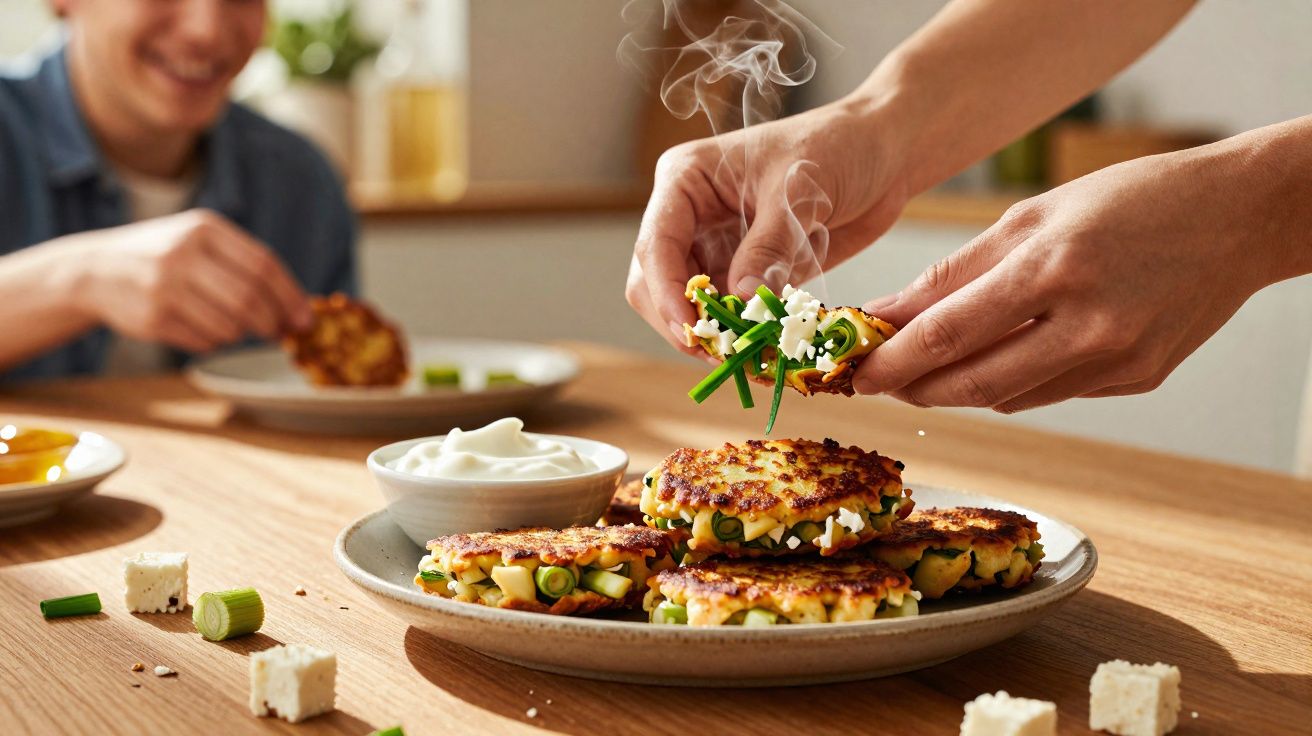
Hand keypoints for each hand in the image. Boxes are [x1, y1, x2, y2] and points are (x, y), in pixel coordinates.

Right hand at [69, 209, 311, 352]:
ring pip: (229, 325)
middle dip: (272, 322)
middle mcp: (182, 253)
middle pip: (250, 298)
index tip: (305, 319)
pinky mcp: (152, 317)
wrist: (96, 269)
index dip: (290, 296)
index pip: (263, 264)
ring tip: (231, 325)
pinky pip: (204, 341)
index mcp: (204, 228)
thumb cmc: (166, 257)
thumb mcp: (201, 241)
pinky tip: (201, 327)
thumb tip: (297, 309)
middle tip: (279, 333)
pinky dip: (213, 341)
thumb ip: (246, 265)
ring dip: (240, 333)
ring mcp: (164, 286)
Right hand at [626, 100, 909, 352]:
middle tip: (721, 352)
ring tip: (748, 358)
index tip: (693, 328)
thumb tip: (743, 298)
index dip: (667, 292)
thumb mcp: (800, 191)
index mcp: (686, 180)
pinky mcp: (747, 274)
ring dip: (713, 334)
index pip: (657, 244)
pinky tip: (766, 353)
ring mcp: (716, 248)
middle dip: (684, 320)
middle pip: (657, 283)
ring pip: (690, 306)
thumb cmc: (837, 146)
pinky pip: (731, 315)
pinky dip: (743, 337)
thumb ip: (770, 245)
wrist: (883, 154)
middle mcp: (691, 217)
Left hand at [852, 142, 1288, 411]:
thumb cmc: (1129, 201)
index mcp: (1055, 269)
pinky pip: (1051, 395)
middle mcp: (1090, 324)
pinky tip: (998, 360)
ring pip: (1010, 398)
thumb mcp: (1034, 216)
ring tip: (926, 369)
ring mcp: (1119, 360)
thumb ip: (956, 271)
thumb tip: (890, 310)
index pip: (951, 332)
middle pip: (975, 384)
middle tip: (876, 382)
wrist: (1238, 217)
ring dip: (958, 389)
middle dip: (915, 387)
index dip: (894, 360)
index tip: (854, 371)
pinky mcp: (1138, 379)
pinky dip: (1012, 384)